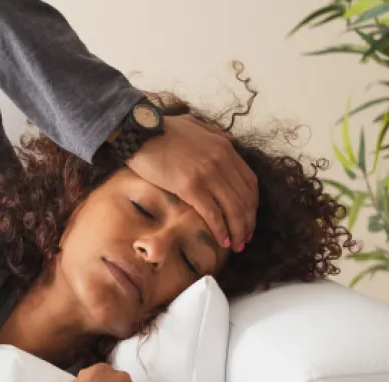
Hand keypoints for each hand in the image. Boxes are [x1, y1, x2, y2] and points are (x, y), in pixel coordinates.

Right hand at [126, 114, 258, 251]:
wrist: (139, 131)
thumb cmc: (160, 130)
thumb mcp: (195, 126)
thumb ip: (212, 136)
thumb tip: (222, 144)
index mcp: (225, 147)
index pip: (250, 182)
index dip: (253, 204)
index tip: (248, 218)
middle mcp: (221, 161)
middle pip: (245, 199)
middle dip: (248, 222)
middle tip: (245, 238)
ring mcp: (207, 173)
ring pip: (233, 209)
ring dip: (237, 231)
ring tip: (236, 245)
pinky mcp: (190, 186)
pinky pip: (212, 213)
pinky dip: (220, 230)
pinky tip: (221, 241)